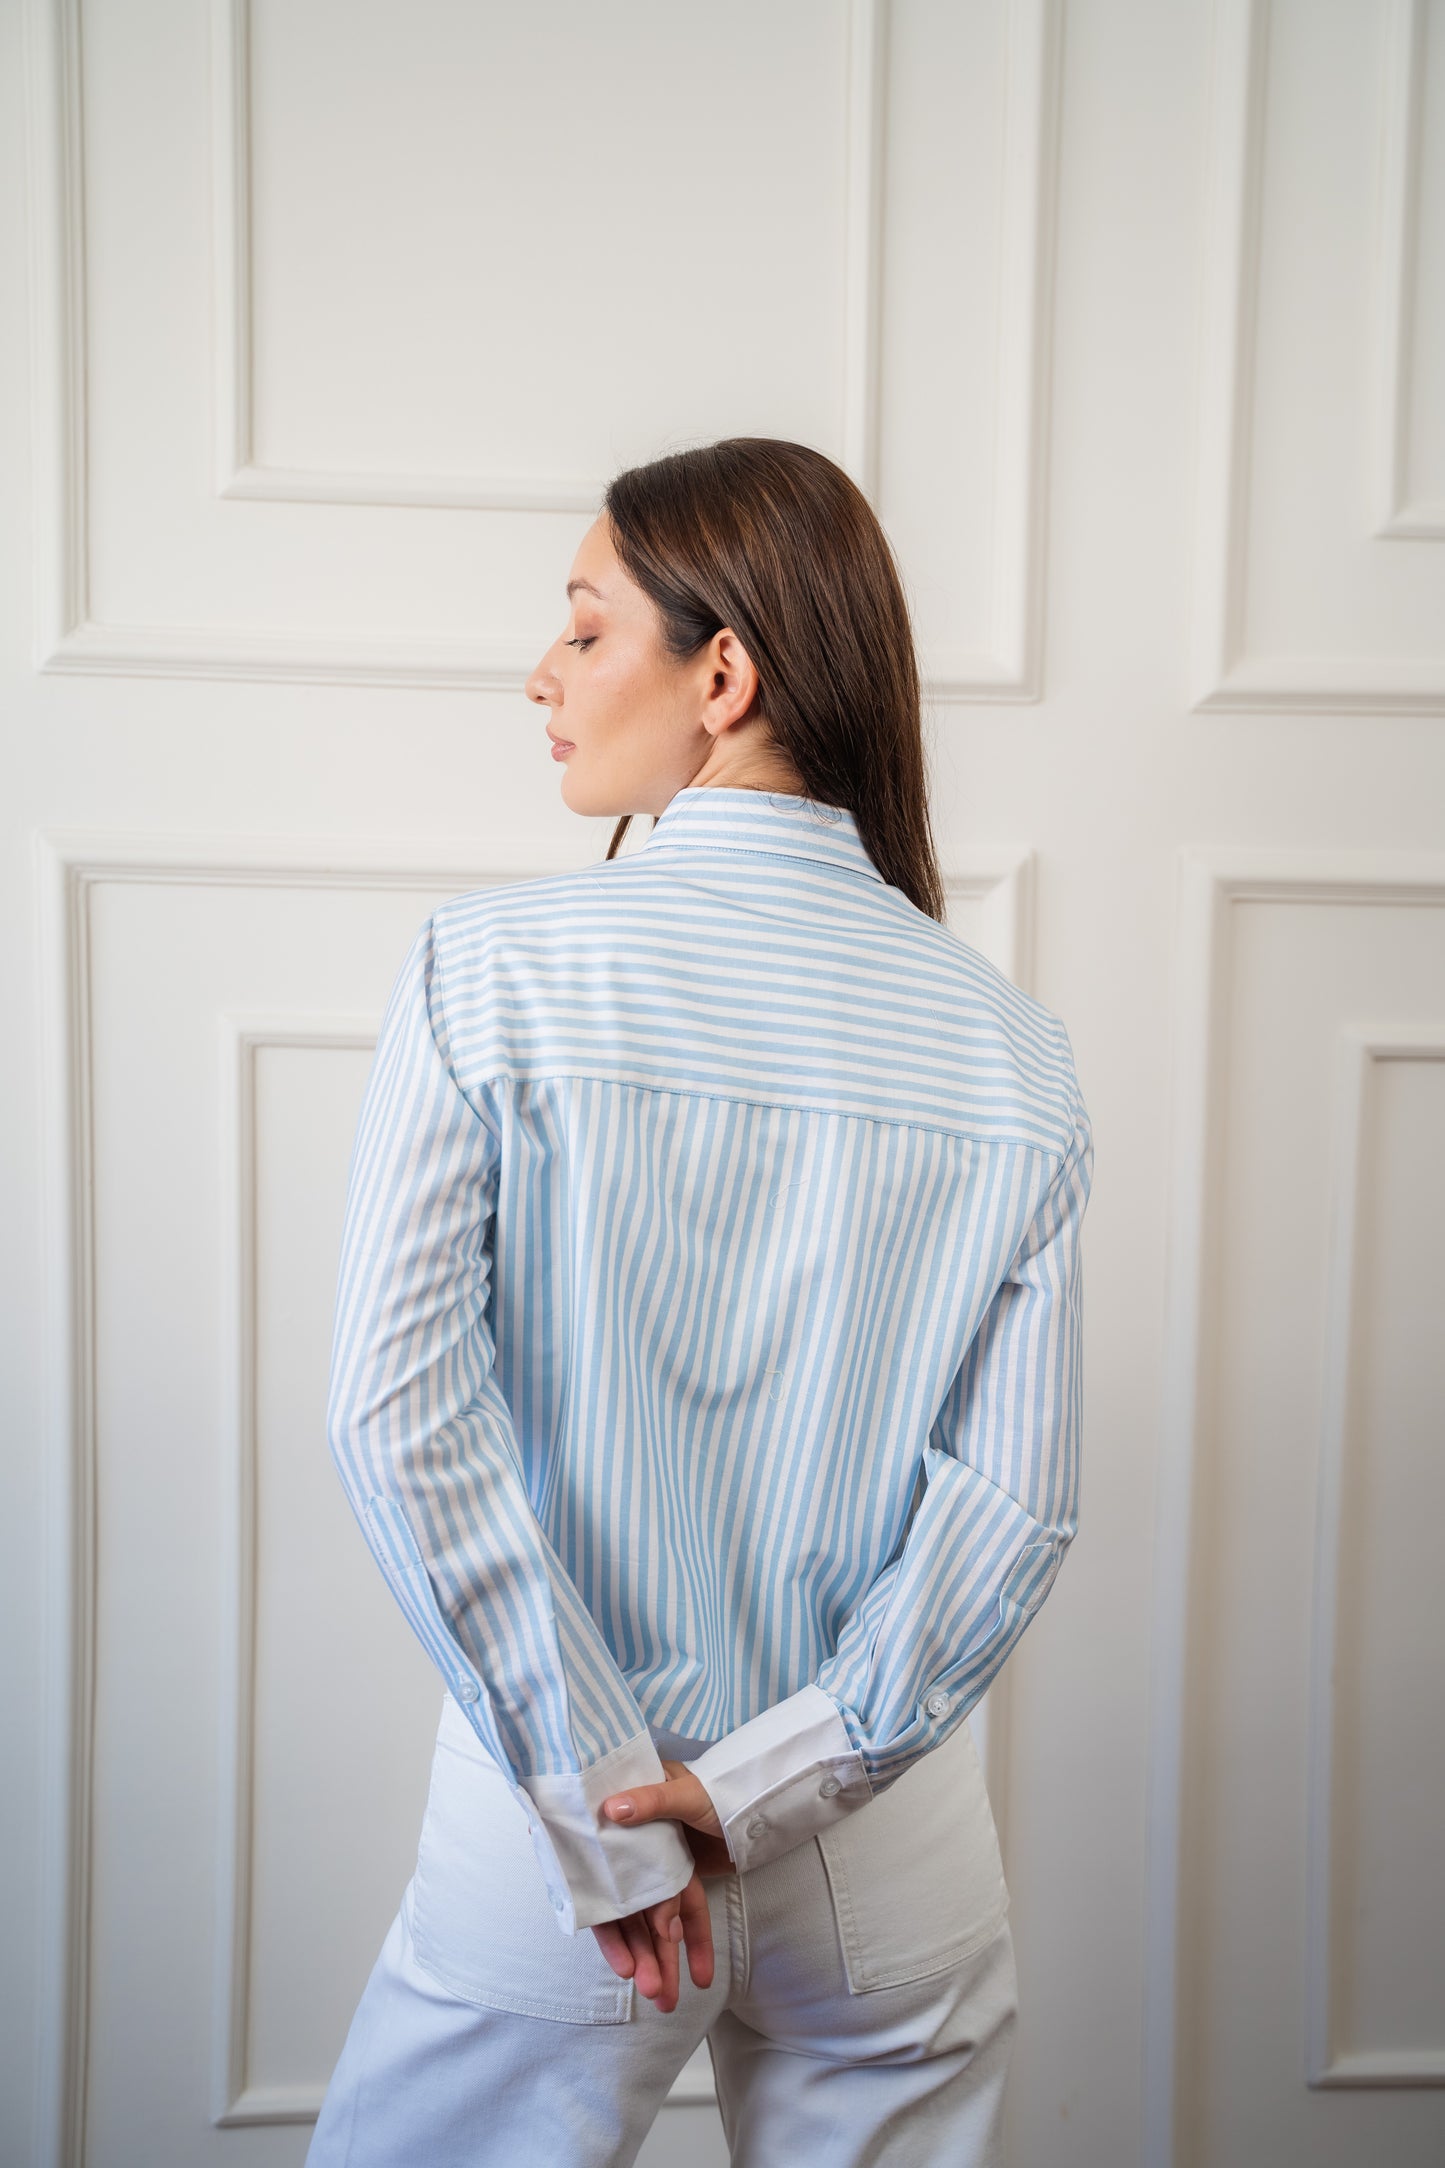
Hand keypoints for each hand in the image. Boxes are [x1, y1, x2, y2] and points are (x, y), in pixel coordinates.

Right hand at [588, 1758, 734, 2008]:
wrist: (754, 1791)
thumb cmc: (714, 1785)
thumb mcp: (684, 1791)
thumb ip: (651, 1802)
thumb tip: (613, 1810)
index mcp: (625, 1825)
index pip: (610, 1885)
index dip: (614, 1928)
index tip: (624, 1966)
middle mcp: (637, 1851)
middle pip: (635, 1910)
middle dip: (644, 1955)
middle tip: (652, 1993)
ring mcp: (662, 1866)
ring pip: (659, 1920)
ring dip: (665, 1960)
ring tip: (668, 2001)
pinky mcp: (685, 1878)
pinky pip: (687, 1917)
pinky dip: (694, 1945)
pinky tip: (700, 1978)